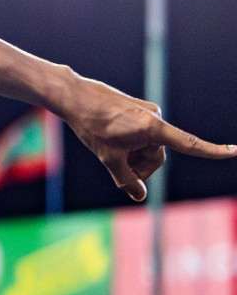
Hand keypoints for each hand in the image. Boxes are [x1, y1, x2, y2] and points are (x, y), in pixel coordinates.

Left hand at [59, 74, 236, 200]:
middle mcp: (155, 117)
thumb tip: (141, 197)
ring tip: (107, 145)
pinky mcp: (138, 109)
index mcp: (153, 128)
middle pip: (156, 157)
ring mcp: (147, 112)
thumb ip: (126, 180)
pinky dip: (128, 142)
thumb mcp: (107, 158)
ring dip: (131, 154)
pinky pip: (140, 134)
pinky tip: (108, 136)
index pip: (189, 145)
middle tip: (115, 165)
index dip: (212, 152)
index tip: (235, 151)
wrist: (74, 97)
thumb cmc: (91, 125)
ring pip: (147, 147)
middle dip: (138, 166)